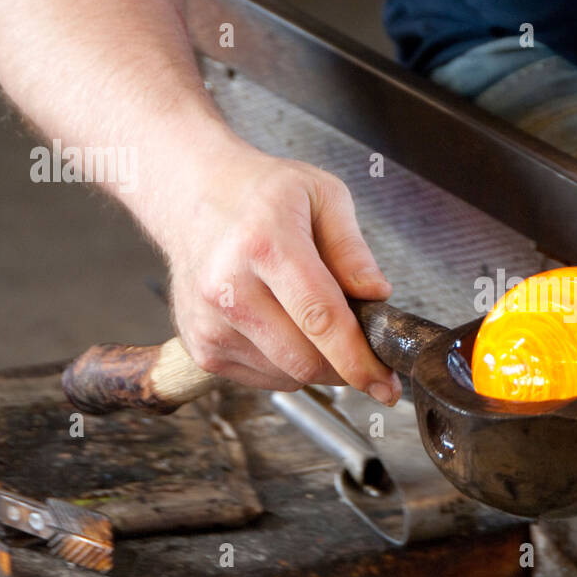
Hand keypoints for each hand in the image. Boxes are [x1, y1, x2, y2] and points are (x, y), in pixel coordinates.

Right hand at [147, 142, 401, 403]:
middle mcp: (229, 287)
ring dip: (316, 362)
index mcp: (264, 243)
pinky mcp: (200, 345)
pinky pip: (265, 379)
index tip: (384, 382)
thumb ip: (353, 249)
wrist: (192, 197)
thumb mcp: (322, 195)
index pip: (319, 317)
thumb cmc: (261, 194)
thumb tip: (377, 296)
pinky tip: (280, 324)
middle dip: (345, 365)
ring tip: (309, 316)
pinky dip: (286, 364)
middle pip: (304, 359)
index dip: (357, 358)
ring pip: (287, 375)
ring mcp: (209, 321)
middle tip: (360, 342)